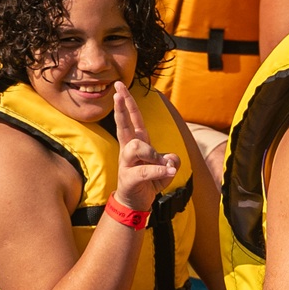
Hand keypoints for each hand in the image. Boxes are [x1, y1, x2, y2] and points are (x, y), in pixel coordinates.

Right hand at [108, 85, 180, 214]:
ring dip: (152, 153)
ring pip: (136, 147)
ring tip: (164, 164)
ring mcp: (126, 163)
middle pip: (124, 125)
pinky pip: (145, 170)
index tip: (119, 87)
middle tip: (116, 93)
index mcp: (137, 142)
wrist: (135, 202)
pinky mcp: (129, 178)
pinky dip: (159, 170)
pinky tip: (169, 172)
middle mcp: (129, 149)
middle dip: (121, 108)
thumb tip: (170, 159)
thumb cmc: (150, 180)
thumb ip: (172, 159)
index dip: (128, 102)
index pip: (133, 118)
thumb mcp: (166, 166)